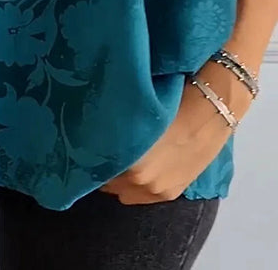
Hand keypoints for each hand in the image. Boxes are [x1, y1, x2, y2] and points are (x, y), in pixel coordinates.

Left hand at [99, 60, 254, 203]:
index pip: (94, 165)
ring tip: (122, 158)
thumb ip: (116, 130)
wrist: (212, 108)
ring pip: (123, 191)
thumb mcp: (137, 113)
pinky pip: (140, 197)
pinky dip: (135, 186)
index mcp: (128, 157)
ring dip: (120, 178)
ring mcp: (156, 190)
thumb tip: (93, 128)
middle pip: (107, 180)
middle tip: (102, 149)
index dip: (89, 153)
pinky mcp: (171, 193)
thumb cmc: (172, 100)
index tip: (85, 143)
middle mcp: (140, 179)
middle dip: (104, 167)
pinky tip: (139, 168)